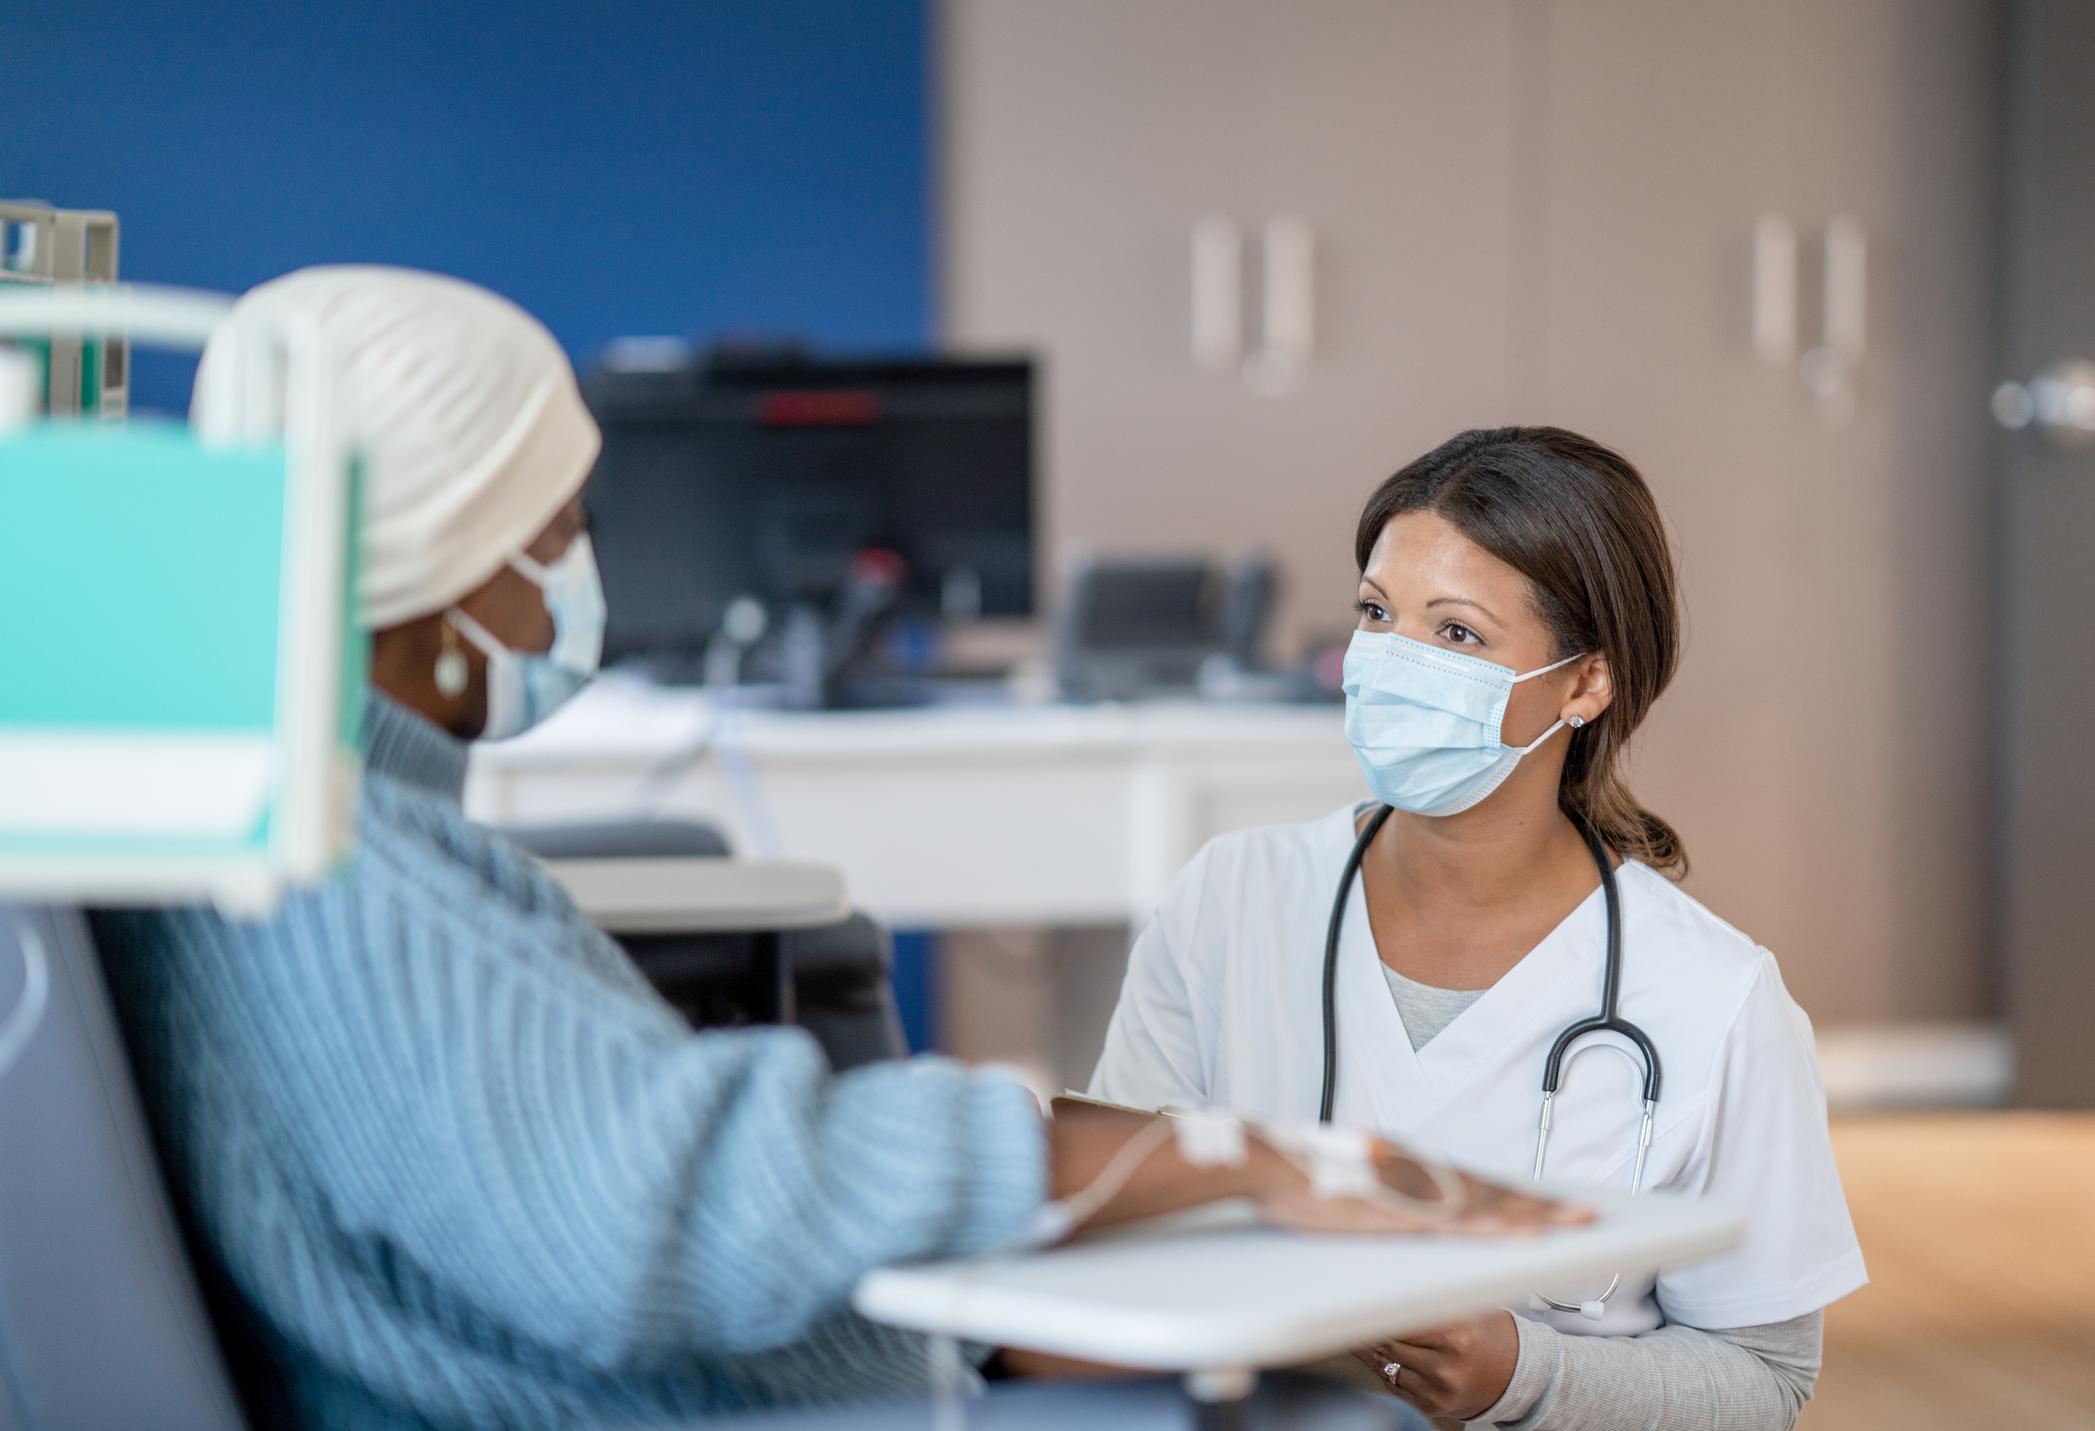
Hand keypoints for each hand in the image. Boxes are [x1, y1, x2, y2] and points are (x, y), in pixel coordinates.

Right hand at [1259, 1138, 1589, 1237]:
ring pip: (1488, 1206)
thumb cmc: (1292, 1171)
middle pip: (1491, 1191)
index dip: (1511, 1195)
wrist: (1263, 1159)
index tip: (1545, 1204)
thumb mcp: (1341, 1178)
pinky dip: (1499, 1230)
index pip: (1470, 1182)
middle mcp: (1417, 1171)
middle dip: (1540, 1205)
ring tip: (1575, 1226)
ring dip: (1533, 1216)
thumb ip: (1372, 1184)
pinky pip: (1463, 1226)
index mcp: (1404, 1164)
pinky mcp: (1401, 1213)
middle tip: (1586, 1214)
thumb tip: (1383, 1186)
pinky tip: (1526, 1239)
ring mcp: (1412, 1191)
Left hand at [1352, 1309, 1519, 1420]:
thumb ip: (1433, 1297)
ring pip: (1385, 1363)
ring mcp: (1437, 1390)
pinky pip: (1392, 1383)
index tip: (1359, 1297)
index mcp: (1456, 1334)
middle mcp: (1447, 1365)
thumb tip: (1390, 1280)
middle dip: (1367, 1325)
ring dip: (1368, 1346)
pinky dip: (1382, 1366)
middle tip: (1350, 1309)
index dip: (1377, 1308)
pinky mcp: (1430, 1406)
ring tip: (1359, 1328)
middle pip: (1388, 1341)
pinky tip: (1378, 1352)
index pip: (1400, 1318)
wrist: (1514, 1375)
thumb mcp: (1468, 1307)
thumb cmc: (1487, 1334)